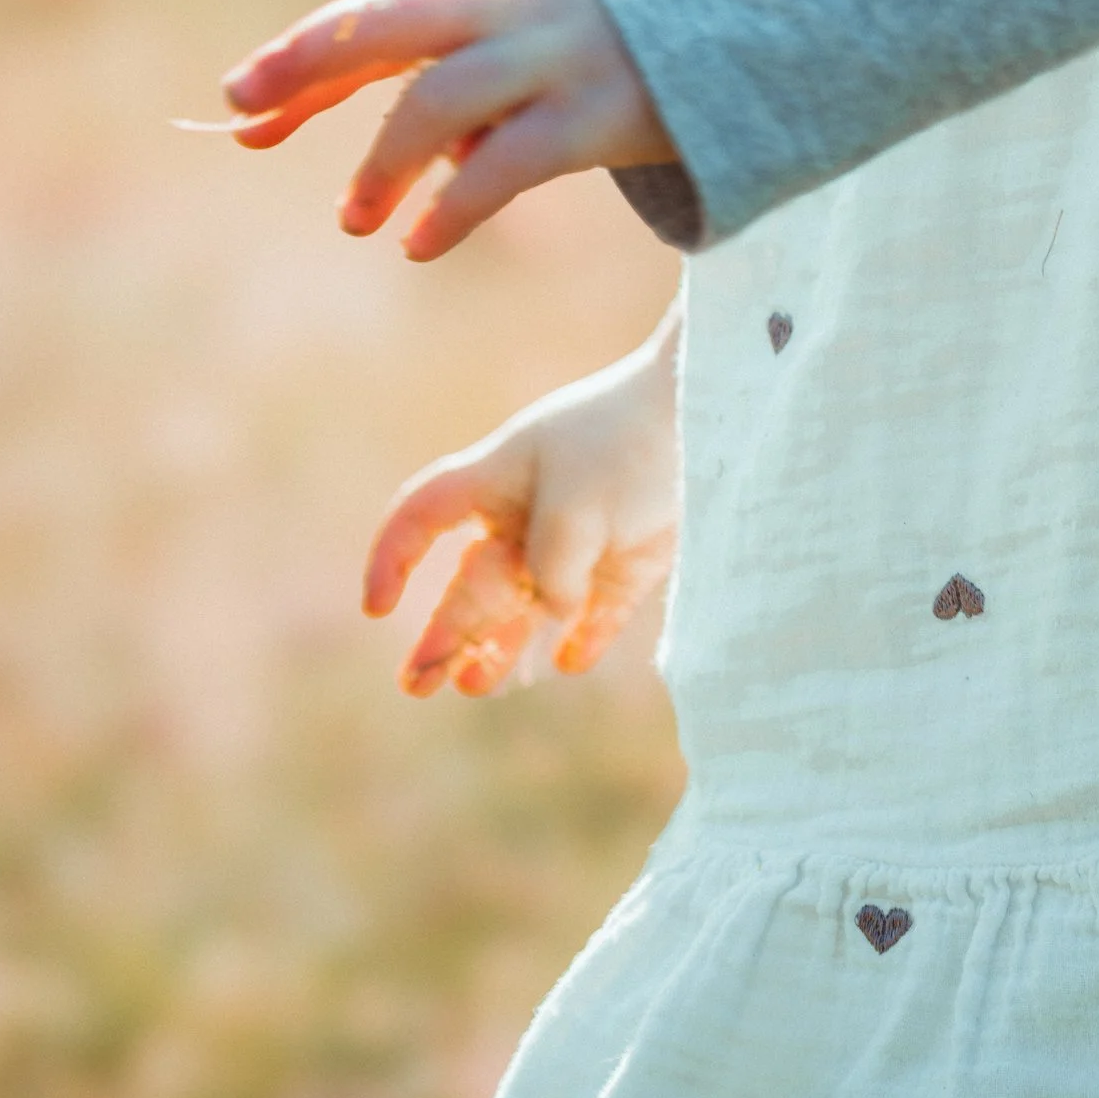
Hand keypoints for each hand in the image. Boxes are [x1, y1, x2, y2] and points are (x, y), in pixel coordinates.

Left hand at [220, 0, 677, 258]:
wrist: (761, 12)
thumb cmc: (636, 37)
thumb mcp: (546, 32)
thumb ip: (477, 73)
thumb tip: (411, 160)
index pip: (373, 20)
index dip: (300, 63)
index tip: (237, 109)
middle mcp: (512, 7)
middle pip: (385, 24)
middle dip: (307, 64)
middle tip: (245, 117)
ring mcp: (558, 56)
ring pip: (438, 100)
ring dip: (383, 163)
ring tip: (357, 221)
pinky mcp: (602, 113)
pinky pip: (507, 162)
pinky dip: (452, 205)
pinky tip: (420, 243)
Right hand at [362, 313, 682, 696]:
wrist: (719, 411)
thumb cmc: (632, 441)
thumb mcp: (577, 504)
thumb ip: (551, 568)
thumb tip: (553, 614)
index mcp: (499, 475)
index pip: (424, 515)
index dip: (394, 560)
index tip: (378, 609)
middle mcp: (531, 508)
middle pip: (472, 578)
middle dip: (442, 630)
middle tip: (418, 685)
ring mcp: (582, 536)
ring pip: (528, 602)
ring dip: (497, 643)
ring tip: (473, 686)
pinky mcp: (631, 559)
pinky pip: (596, 610)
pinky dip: (581, 637)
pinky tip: (564, 665)